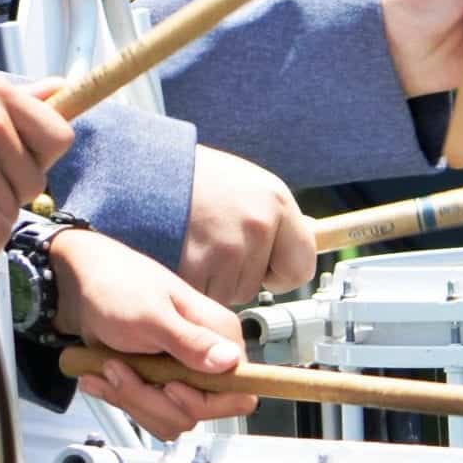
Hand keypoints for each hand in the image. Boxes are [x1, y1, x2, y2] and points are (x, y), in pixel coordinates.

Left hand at [49, 231, 257, 438]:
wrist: (84, 284)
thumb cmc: (118, 287)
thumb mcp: (151, 315)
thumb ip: (190, 341)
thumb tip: (230, 361)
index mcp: (219, 335)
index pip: (239, 393)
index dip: (206, 402)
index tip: (169, 387)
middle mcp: (208, 357)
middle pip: (197, 412)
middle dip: (152, 400)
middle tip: (120, 368)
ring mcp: (183, 373)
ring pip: (170, 417)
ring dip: (132, 398)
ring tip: (108, 367)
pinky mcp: (160, 384)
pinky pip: (149, 413)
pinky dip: (121, 398)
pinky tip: (102, 375)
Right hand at [180, 148, 315, 304]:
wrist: (146, 166)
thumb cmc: (198, 177)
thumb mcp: (250, 184)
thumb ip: (277, 216)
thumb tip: (316, 234)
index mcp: (277, 201)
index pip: (300, 269)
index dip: (278, 270)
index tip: (262, 260)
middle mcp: (257, 224)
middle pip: (257, 286)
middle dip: (236, 273)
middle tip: (214, 239)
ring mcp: (226, 247)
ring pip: (228, 294)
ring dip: (211, 279)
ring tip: (197, 242)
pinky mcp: (194, 266)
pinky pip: (201, 296)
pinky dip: (190, 283)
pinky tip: (182, 254)